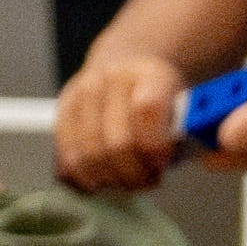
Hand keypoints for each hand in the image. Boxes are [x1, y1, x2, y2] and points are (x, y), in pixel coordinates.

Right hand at [51, 46, 194, 191]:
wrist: (127, 65)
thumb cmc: (161, 98)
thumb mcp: (185, 106)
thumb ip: (183, 134)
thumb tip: (165, 165)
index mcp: (150, 73)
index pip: (147, 110)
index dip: (154, 147)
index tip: (162, 165)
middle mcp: (110, 79)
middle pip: (114, 143)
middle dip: (133, 174)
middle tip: (147, 180)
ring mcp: (81, 95)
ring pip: (86, 156)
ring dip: (108, 179)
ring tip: (125, 180)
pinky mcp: (61, 112)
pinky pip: (65, 159)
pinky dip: (84, 178)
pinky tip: (103, 177)